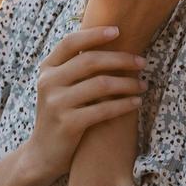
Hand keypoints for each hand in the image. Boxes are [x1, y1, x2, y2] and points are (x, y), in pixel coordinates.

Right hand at [22, 24, 148, 178]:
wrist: (43, 154)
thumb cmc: (60, 116)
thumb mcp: (59, 88)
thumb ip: (74, 68)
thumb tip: (109, 43)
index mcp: (47, 69)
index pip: (70, 42)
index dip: (94, 34)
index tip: (118, 31)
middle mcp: (48, 83)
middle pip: (90, 60)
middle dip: (120, 59)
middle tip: (142, 62)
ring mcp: (56, 103)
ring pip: (101, 84)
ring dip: (127, 83)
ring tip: (142, 85)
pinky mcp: (68, 123)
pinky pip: (103, 109)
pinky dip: (124, 104)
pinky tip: (136, 103)